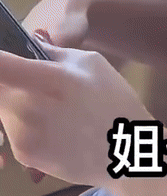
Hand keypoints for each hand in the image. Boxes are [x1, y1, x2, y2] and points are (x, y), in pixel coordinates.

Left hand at [0, 37, 152, 191]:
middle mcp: (28, 107)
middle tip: (31, 79)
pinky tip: (49, 123)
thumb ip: (54, 51)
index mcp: (47, 79)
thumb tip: (31, 41)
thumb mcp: (92, 63)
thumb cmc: (114, 101)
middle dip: (7, 79)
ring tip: (46, 103)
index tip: (5, 59)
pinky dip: (20, 121)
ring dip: (13, 99)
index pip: (0, 65)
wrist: (126, 153)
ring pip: (1, 107)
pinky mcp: (22, 154)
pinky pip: (9, 128)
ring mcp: (22, 134)